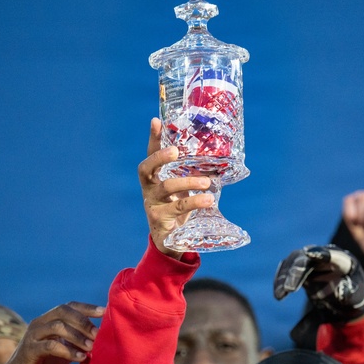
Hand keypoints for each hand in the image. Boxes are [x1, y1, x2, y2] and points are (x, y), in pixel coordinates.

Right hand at [0, 302, 103, 363]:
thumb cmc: (44, 363)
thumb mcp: (63, 349)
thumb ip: (76, 342)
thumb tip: (100, 339)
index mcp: (48, 320)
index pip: (68, 306)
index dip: (86, 307)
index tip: (104, 311)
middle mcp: (39, 323)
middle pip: (63, 311)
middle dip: (83, 321)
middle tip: (98, 334)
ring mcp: (33, 335)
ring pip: (57, 327)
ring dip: (77, 336)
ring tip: (91, 347)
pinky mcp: (29, 351)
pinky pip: (51, 346)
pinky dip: (68, 351)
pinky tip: (81, 358)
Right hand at [139, 118, 213, 258]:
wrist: (170, 242)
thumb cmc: (177, 209)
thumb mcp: (183, 190)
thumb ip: (192, 175)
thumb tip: (217, 157)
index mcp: (153, 178)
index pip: (150, 155)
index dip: (153, 139)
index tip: (156, 121)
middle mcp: (149, 189)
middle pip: (146, 169)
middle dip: (160, 157)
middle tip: (176, 151)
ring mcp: (152, 205)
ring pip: (167, 188)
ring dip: (187, 182)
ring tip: (206, 182)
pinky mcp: (160, 220)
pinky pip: (178, 208)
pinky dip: (195, 202)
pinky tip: (208, 199)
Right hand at [273, 245, 363, 322]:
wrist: (346, 293)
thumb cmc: (354, 292)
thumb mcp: (357, 294)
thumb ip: (350, 291)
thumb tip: (342, 292)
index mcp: (342, 259)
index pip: (331, 254)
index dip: (320, 253)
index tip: (309, 254)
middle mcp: (324, 255)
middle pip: (306, 257)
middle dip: (296, 270)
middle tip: (289, 288)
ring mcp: (310, 260)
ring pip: (293, 262)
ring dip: (285, 277)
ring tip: (280, 295)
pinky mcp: (300, 268)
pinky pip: (287, 270)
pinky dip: (281, 280)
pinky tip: (278, 293)